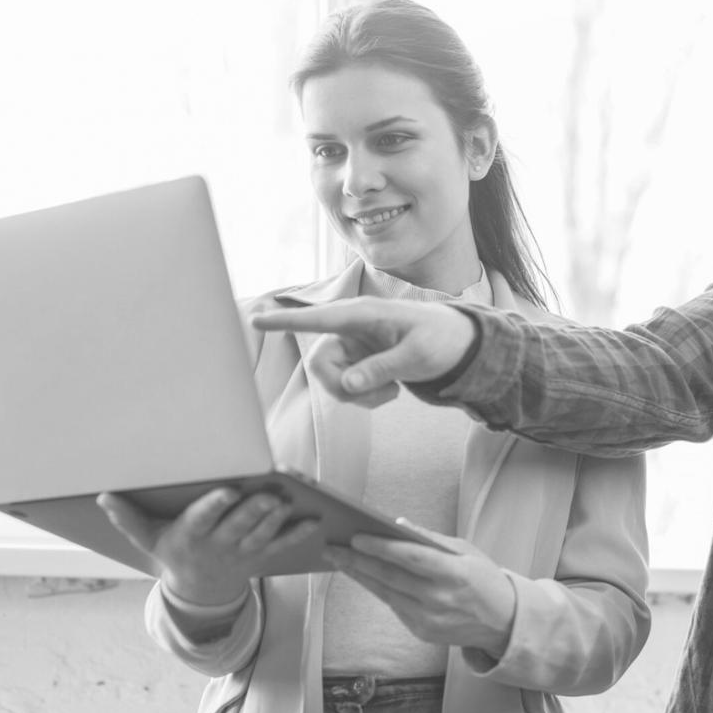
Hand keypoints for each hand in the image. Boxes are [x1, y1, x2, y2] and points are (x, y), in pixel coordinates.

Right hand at [98, 489, 318, 604]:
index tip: (227, 491)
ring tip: (288, 502)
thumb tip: (103, 496)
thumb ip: (127, 519)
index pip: (202, 519)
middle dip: (253, 512)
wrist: (197, 592)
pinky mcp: (259, 557)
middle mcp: (217, 545)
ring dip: (276, 521)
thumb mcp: (147, 540)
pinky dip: (297, 535)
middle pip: (237, 528)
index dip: (214, 506)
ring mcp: (241, 553)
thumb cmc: (172, 552)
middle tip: (269, 496)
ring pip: (260, 537)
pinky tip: (314, 522)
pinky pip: (280, 547)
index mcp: (190, 536)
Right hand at [252, 297, 477, 404]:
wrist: (455, 344)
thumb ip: (382, 369)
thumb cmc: (439, 339)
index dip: (288, 321)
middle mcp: (351, 328)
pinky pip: (344, 387)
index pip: (320, 318)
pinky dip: (364, 397)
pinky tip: (389, 389)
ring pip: (330, 381)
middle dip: (342, 388)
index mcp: (365, 315)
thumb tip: (347, 384)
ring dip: (358, 396)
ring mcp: (351, 346)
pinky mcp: (355, 361)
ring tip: (392, 392)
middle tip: (383, 397)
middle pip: (320, 364)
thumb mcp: (417, 356)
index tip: (257, 320)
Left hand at [324, 522, 516, 658]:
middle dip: (357, 561)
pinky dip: (376, 589)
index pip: (411, 558)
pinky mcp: (421, 631)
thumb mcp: (466, 551)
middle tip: (331, 547)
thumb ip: (430, 539)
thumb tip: (396, 524)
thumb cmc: (484, 578)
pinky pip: (393, 605)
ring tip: (338, 559)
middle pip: (390, 577)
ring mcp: (429, 619)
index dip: (382, 548)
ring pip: (385, 593)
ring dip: (359, 575)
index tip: (356, 537)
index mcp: (455, 574)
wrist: (503, 621)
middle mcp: (440, 599)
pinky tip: (361, 575)